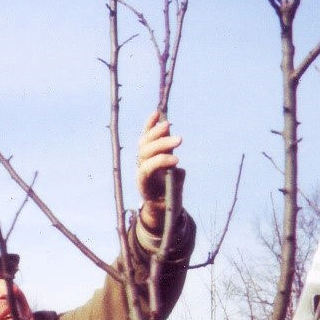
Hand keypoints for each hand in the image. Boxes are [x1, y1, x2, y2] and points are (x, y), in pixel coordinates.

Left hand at [137, 110, 183, 232]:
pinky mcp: (148, 153)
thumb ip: (175, 185)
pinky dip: (150, 125)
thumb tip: (178, 171)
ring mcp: (142, 160)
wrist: (158, 205)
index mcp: (144, 184)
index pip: (148, 168)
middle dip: (161, 145)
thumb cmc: (167, 203)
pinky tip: (156, 114)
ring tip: (168, 125)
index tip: (177, 161)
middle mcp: (140, 169)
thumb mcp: (172, 200)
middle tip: (179, 140)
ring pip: (144, 143)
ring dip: (156, 133)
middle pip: (146, 152)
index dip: (161, 162)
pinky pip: (146, 137)